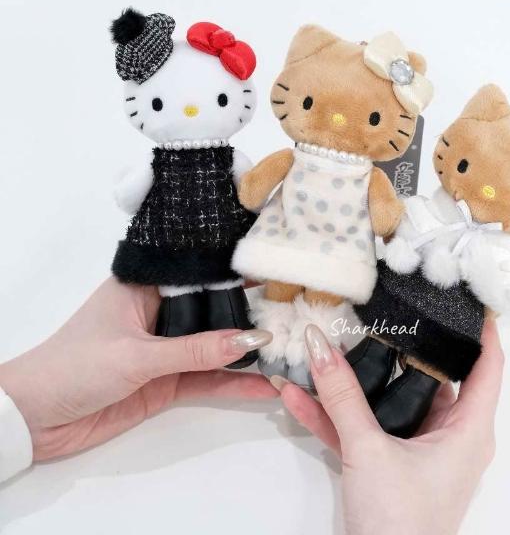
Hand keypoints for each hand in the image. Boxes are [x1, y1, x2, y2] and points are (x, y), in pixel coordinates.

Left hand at [0, 278, 275, 460]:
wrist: (35, 420)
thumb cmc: (76, 366)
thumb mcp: (137, 354)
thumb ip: (195, 350)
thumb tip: (253, 339)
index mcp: (145, 287)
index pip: (197, 272)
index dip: (234, 268)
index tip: (275, 265)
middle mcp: (159, 313)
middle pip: (212, 309)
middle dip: (249, 311)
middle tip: (297, 307)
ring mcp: (166, 350)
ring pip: (214, 346)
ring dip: (246, 351)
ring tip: (290, 345)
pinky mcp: (167, 383)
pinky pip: (207, 380)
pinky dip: (234, 384)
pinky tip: (266, 386)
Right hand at [276, 319, 503, 534]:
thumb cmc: (399, 522)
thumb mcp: (368, 451)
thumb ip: (341, 397)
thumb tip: (318, 344)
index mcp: (467, 430)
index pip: (489, 367)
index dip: (483, 329)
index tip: (467, 296)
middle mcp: (449, 435)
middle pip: (430, 376)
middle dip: (404, 345)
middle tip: (385, 309)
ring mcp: (417, 450)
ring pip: (389, 402)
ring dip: (356, 382)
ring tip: (329, 347)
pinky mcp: (390, 464)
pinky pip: (365, 429)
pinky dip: (336, 414)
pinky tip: (298, 396)